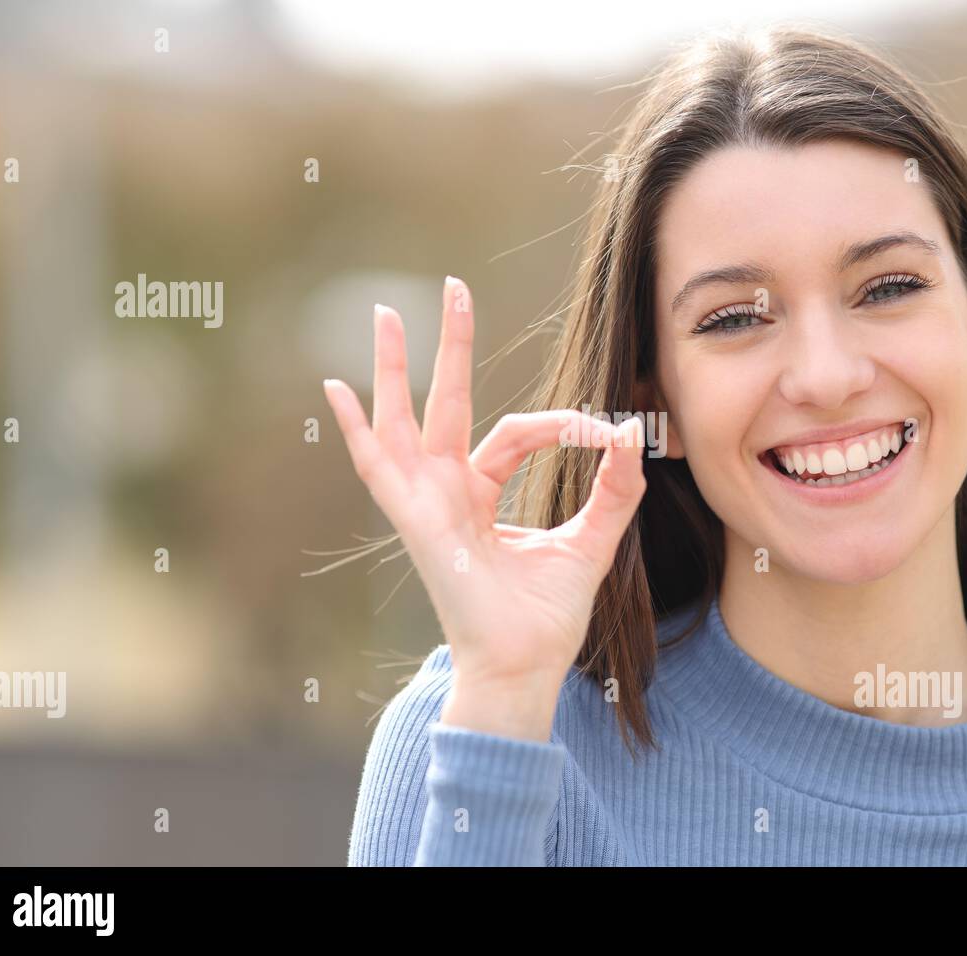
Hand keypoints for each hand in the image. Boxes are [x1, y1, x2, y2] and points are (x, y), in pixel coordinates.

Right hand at [323, 277, 645, 738]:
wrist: (525, 667)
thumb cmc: (547, 616)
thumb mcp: (591, 541)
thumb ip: (613, 489)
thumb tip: (630, 432)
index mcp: (481, 493)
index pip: (514, 432)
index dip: (561, 424)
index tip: (606, 431)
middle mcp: (448, 491)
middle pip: (447, 404)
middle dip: (451, 347)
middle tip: (453, 286)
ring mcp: (426, 504)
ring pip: (404, 421)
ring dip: (396, 368)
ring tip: (387, 314)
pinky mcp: (418, 521)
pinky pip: (379, 469)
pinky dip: (355, 431)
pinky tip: (336, 391)